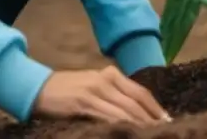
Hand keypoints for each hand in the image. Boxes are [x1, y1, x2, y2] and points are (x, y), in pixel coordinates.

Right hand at [33, 66, 170, 125]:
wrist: (39, 88)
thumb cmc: (68, 90)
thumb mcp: (93, 86)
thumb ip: (113, 94)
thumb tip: (136, 111)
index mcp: (111, 74)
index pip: (140, 92)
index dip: (155, 107)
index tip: (167, 120)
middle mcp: (106, 79)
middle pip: (136, 101)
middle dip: (152, 118)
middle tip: (165, 130)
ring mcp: (95, 91)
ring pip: (125, 110)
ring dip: (140, 124)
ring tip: (151, 134)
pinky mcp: (83, 103)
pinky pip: (108, 117)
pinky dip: (121, 125)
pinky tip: (129, 132)